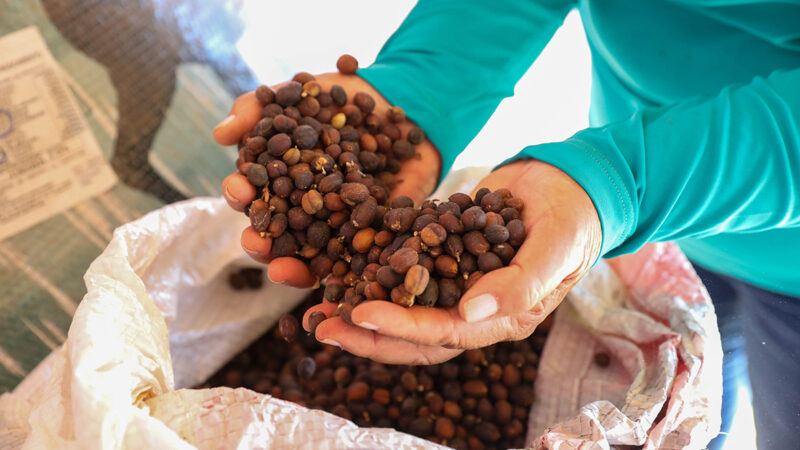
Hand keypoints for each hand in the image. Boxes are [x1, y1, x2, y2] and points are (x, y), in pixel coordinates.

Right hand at [213, 73, 441, 287]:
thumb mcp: (298, 90)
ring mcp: (338, 224)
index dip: (241, 196)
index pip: (253, 194)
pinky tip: (337, 284)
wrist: (400, 98)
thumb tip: (221, 134)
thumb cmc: (342, 95)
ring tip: (281, 271)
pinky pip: (360, 262)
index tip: (239, 191)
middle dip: (260, 242)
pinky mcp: (374, 235)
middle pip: (276, 234)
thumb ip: (258, 107)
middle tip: (255, 242)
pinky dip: (347, 277)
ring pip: (311, 256)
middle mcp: (304, 207)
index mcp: (280, 178)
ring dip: (293, 268)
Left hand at [302, 160, 601, 363]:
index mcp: (503, 319)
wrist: (569, 183)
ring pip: (403, 309)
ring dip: (361, 310)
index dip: (402, 328)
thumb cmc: (572, 218)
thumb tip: (471, 311)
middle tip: (321, 325)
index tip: (360, 314)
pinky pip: (404, 273)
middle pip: (414, 335)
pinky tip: (339, 268)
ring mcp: (457, 286)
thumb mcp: (556, 248)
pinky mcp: (444, 258)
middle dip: (367, 334)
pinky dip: (372, 274)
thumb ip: (521, 284)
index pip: (446, 333)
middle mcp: (475, 311)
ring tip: (317, 307)